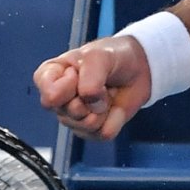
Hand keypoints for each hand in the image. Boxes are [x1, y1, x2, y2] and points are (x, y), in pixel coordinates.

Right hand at [33, 36, 152, 140]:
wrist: (139, 69)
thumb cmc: (113, 56)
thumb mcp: (98, 56)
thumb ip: (89, 78)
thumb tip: (88, 103)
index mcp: (51, 76)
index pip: (50, 96)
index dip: (68, 86)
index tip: (78, 72)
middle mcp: (60, 99)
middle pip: (67, 113)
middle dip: (90, 99)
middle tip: (98, 84)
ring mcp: (74, 116)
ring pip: (85, 126)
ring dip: (103, 109)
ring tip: (106, 93)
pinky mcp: (92, 129)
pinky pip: (102, 134)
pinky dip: (115, 120)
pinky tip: (113, 107)